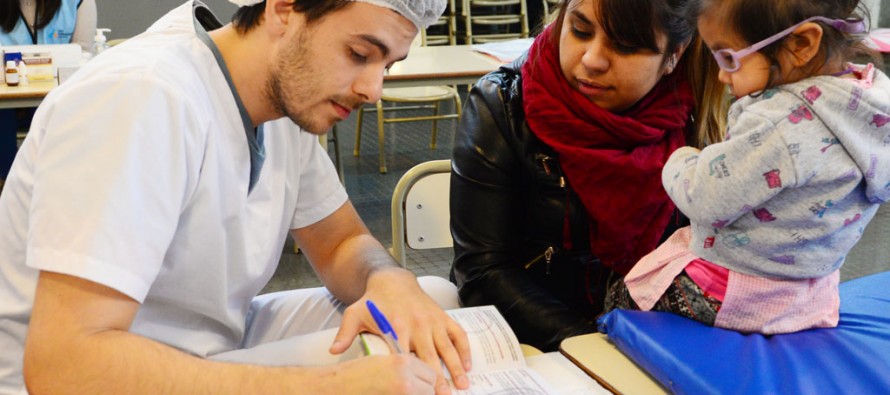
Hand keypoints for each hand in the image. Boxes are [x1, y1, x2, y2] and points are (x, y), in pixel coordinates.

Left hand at [330, 269, 471, 394]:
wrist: (393, 280)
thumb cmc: (373, 301)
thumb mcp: (354, 314)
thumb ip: (346, 334)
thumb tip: (333, 351)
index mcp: (396, 328)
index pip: (406, 359)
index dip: (412, 376)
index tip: (417, 391)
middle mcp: (418, 325)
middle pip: (430, 358)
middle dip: (438, 379)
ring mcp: (433, 321)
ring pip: (447, 348)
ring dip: (456, 368)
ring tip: (463, 386)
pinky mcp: (443, 317)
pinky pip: (458, 334)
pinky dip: (465, 349)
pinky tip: (468, 365)